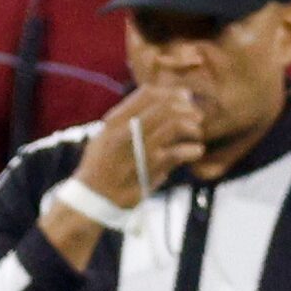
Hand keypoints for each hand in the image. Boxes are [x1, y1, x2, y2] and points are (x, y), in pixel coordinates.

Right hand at [72, 84, 203, 207]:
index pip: (148, 94)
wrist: (93, 198)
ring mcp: (137, 150)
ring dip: (191, 127)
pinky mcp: (148, 170)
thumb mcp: (105, 136)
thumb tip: (163, 102)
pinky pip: (177, 153)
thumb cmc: (102, 166)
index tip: (184, 99)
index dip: (171, 93)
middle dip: (187, 108)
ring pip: (173, 125)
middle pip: (165, 107)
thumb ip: (128, 119)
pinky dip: (192, 150)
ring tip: (196, 133)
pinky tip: (196, 151)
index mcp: (115, 120)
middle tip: (197, 116)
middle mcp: (125, 131)